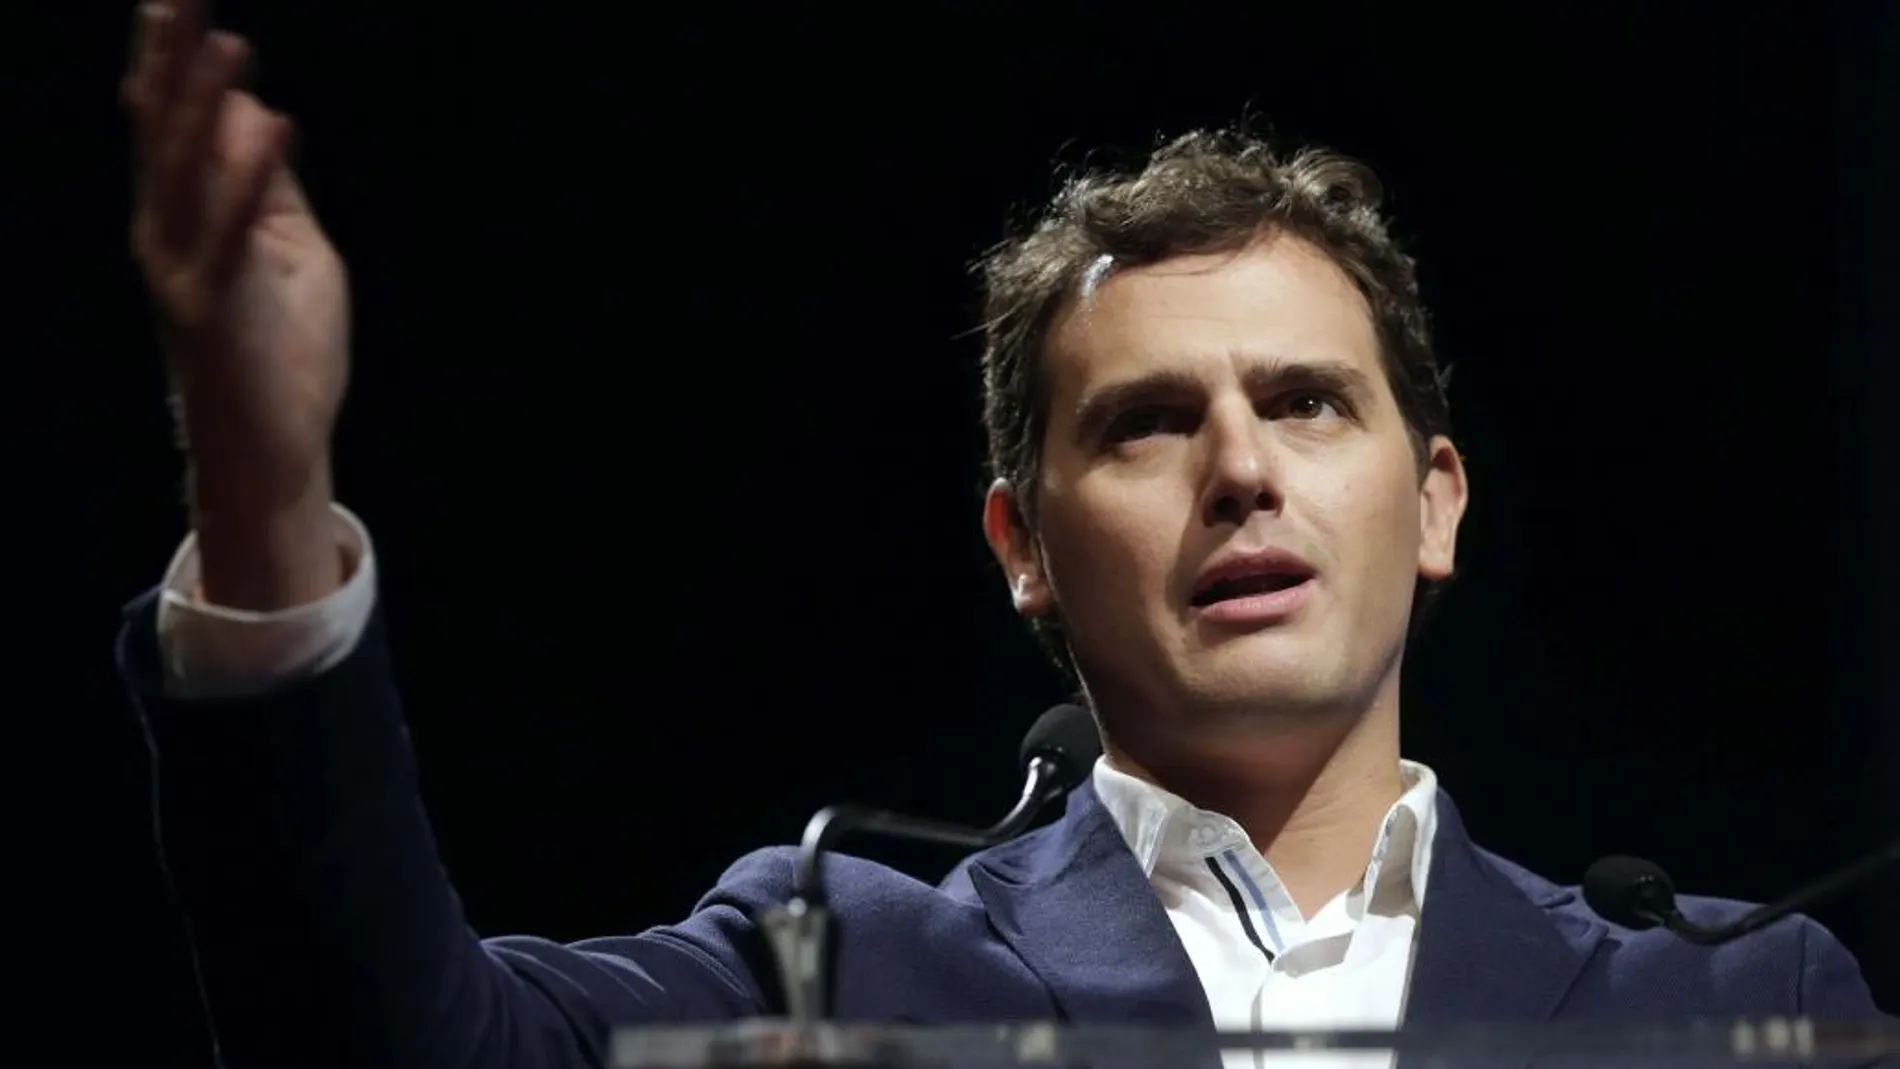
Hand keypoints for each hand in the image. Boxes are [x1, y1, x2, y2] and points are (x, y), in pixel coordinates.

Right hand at [124, 0, 350, 606]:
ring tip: (228, 39)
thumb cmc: (284, 348)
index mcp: (182, 214)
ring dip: (207, 103)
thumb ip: (269, 182)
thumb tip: (256, 106)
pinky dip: (253, 177)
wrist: (273, 448)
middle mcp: (167, 232)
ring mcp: (183, 269)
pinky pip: (233, 232)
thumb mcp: (287, 245)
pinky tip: (274, 125)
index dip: (169, 58)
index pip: (170, 123)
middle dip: (170, 58)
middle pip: (164, 129)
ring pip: (187, 171)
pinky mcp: (213, 308)